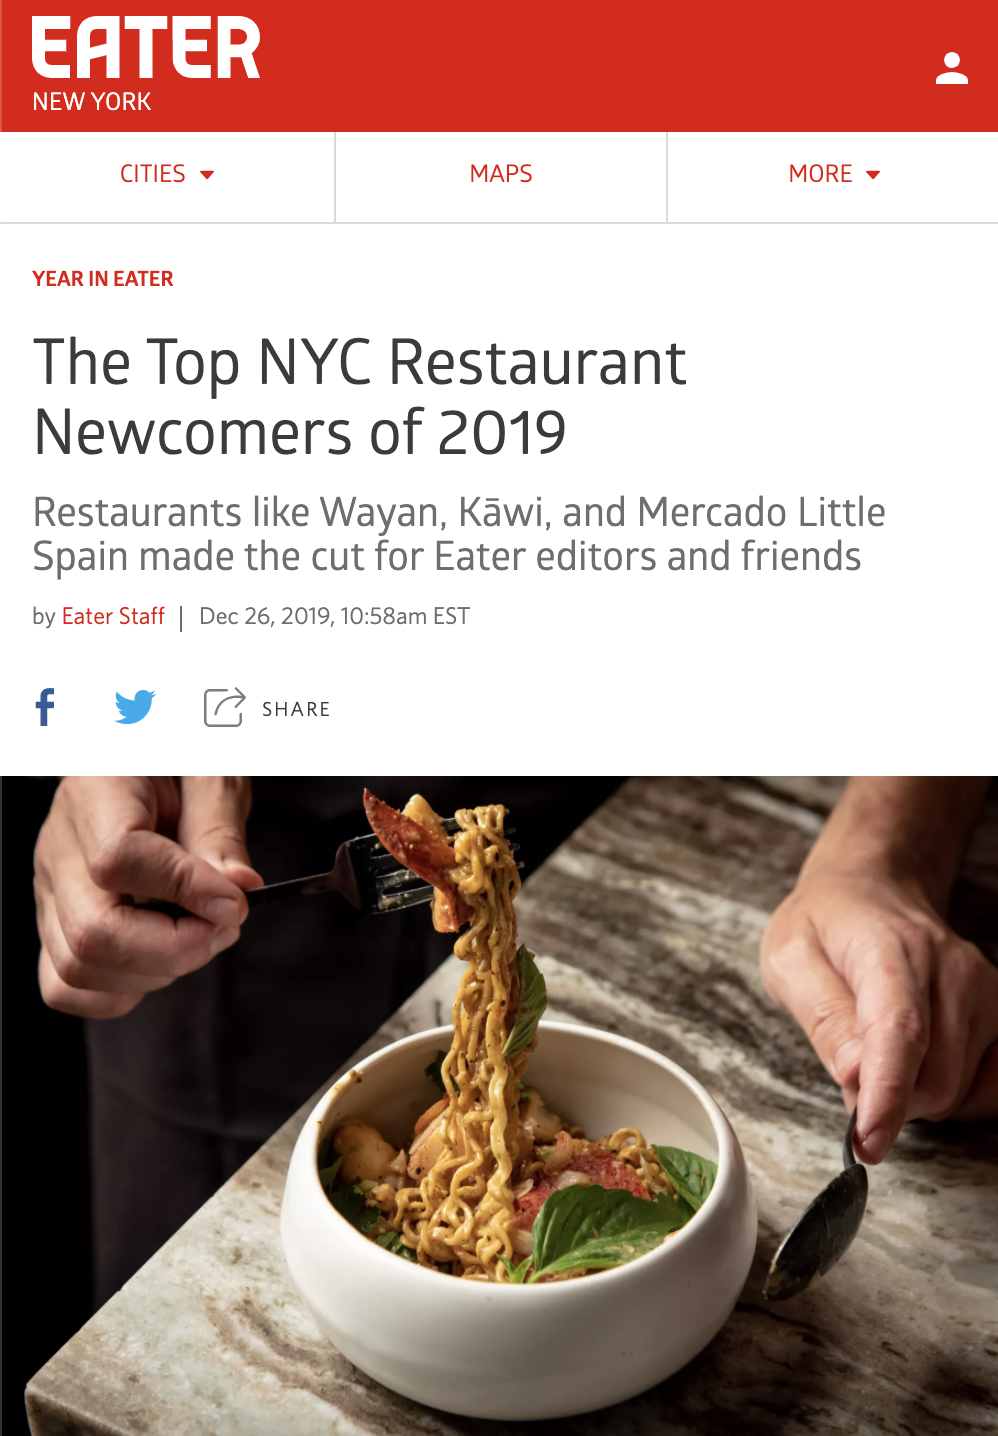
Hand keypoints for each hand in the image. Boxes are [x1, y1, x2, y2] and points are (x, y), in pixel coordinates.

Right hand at [35, 777, 260, 1018]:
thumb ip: (220, 830)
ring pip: (78, 967)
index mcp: (95, 792)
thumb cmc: (174, 761)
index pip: (118, 859)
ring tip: (199, 934)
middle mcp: (60, 844)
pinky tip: (161, 958)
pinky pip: (64, 983)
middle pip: (93, 931)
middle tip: (226, 924)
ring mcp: (52, 889)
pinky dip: (120, 989)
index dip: (184, 890)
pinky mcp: (56, 920)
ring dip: (155, 971)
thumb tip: (238, 888)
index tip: (234, 901)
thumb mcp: (211, 774)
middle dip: (176, 948)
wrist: (141, 758)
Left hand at [761, 868, 997, 1161]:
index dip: (888, 1093)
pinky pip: (990, 1088)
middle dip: (887, 1098)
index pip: (900, 1030)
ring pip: (959, 1090)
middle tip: (851, 1067)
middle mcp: (952, 969)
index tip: (869, 1142)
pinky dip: (954, 1095)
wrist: (873, 889)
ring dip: (914, 1094)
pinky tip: (922, 1063)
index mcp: (890, 949)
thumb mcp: (789, 959)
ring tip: (881, 1049)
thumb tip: (855, 1075)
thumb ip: (821, 1015)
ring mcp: (985, 990)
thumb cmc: (825, 927)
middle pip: (934, 1079)